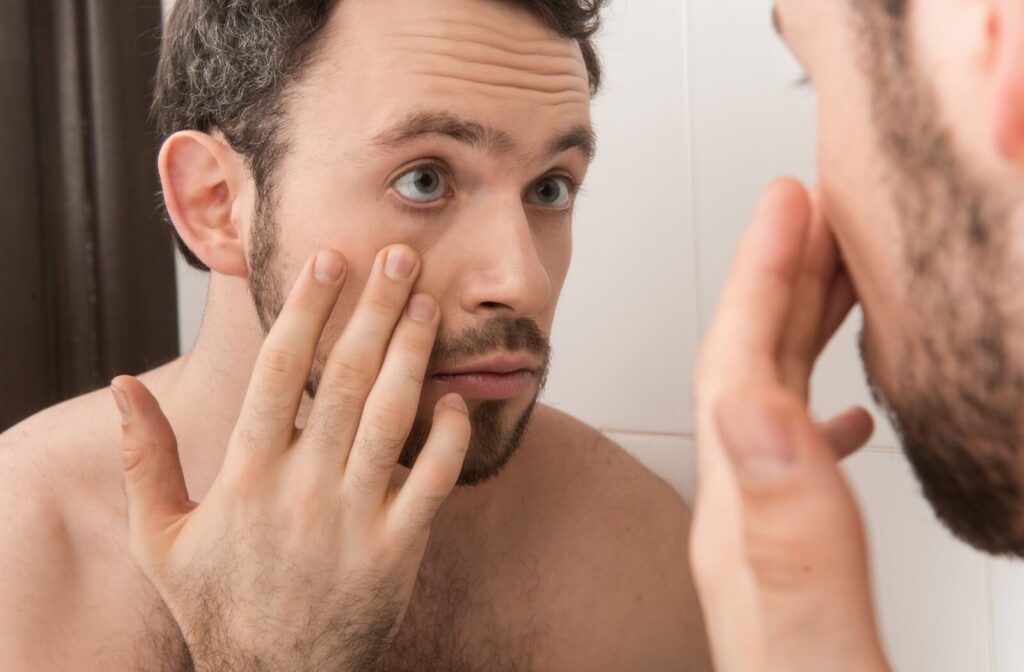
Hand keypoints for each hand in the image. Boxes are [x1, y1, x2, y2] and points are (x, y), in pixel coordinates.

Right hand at [111, 245, 470, 670]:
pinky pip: (432, 481)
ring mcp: (354, 519)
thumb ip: (144, 459)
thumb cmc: (217, 600)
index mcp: (246, 475)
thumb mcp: (161, 536)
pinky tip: (458, 398)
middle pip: (345, 379)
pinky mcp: (397, 551)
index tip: (328, 260)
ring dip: (413, 354)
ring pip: (391, 418)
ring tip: (428, 303)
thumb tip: (122, 385)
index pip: (281, 372)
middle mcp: (301, 488)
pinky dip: (449, 436)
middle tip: (399, 255)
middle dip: (374, 310)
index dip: (306, 310)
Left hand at [690, 179, 891, 671]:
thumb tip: (747, 404)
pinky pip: (801, 467)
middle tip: (813, 210)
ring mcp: (769, 549)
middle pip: (746, 372)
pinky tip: (844, 411)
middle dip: (778, 282)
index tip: (790, 200)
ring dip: (800, 333)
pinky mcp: (803, 573)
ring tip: (837, 281)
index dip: (763, 278)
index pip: (737, 370)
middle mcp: (742, 531)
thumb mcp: (816, 644)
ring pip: (772, 408)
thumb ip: (786, 535)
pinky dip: (822, 414)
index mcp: (742, 530)